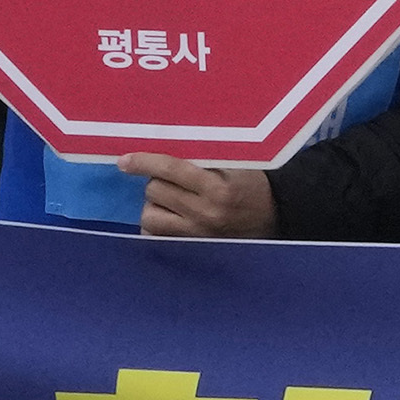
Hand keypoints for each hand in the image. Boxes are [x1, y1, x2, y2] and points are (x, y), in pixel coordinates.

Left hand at [133, 158, 280, 238]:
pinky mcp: (191, 248)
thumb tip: (161, 150)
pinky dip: (157, 225)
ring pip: (150, 215)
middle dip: (156, 180)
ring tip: (171, 199)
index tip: (124, 161)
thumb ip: (202, 158)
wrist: (275, 217)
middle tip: (171, 179)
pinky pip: (155, 237)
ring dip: (155, 203)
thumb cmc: (252, 185)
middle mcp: (205, 213)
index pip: (172, 169)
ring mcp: (196, 234)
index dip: (145, 162)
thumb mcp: (235, 165)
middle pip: (155, 191)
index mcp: (218, 188)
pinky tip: (170, 218)